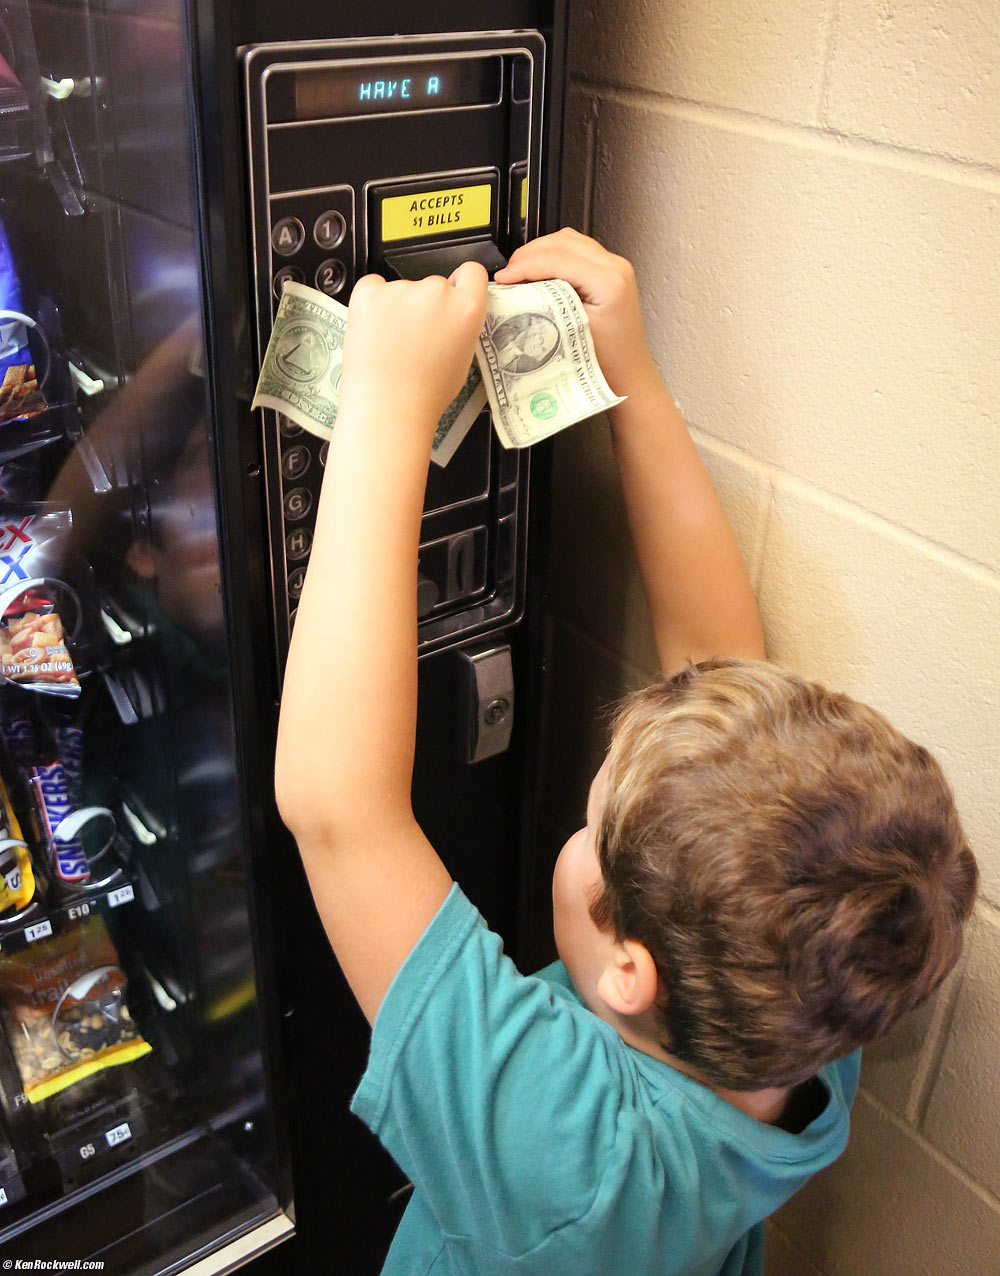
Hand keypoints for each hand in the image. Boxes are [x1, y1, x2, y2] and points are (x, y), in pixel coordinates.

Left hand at [338, 263, 487, 440]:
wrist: (388, 408)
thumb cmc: (425, 394)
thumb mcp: (463, 360)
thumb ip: (461, 327)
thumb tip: (452, 316)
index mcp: (466, 309)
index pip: (472, 273)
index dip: (462, 284)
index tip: (453, 295)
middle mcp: (437, 292)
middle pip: (435, 285)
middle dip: (427, 305)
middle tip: (416, 338)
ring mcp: (401, 289)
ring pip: (402, 289)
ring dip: (398, 307)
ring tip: (392, 344)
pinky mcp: (369, 292)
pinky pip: (373, 287)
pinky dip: (372, 303)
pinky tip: (375, 331)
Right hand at [494, 228, 658, 399]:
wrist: (629, 376)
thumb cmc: (606, 364)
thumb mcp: (569, 334)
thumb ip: (543, 306)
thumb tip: (515, 291)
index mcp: (609, 282)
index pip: (557, 258)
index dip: (524, 265)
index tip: (503, 278)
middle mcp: (616, 268)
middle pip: (563, 242)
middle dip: (529, 254)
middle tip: (508, 273)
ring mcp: (615, 266)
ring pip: (570, 240)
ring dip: (541, 251)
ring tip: (520, 271)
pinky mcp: (611, 271)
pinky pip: (578, 249)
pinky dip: (555, 255)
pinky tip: (539, 271)